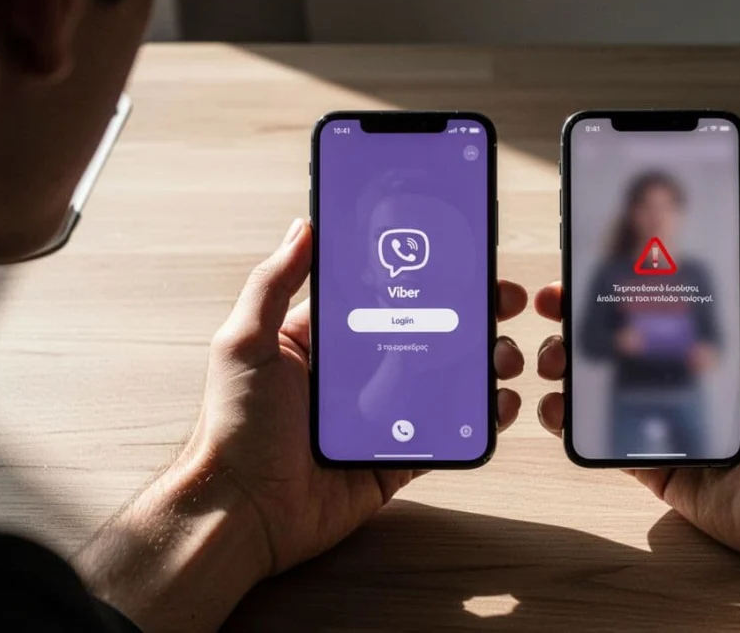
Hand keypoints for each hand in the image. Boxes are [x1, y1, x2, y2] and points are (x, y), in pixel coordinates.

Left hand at [77, 219, 526, 631]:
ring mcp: (381, 416)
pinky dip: (479, 419)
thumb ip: (273, 283)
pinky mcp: (397, 458)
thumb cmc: (233, 428)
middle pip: (427, 333)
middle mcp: (357, 373)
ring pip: (446, 381)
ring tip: (505, 355)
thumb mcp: (246, 343)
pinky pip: (447, 433)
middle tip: (503, 301)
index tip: (459, 255)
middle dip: (470, 315)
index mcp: (324, 340)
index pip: (383, 295)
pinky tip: (501, 403)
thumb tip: (303, 226)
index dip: (423, 274)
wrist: (244, 513)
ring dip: (483, 364)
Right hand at [535, 220, 739, 626]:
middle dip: (583, 320)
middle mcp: (692, 376)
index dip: (626, 281)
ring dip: (570, 366)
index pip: (665, 301)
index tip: (591, 261)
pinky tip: (556, 406)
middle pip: (625, 338)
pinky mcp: (656, 460)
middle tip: (552, 308)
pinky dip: (574, 423)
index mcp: (724, 344)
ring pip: (607, 384)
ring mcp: (670, 418)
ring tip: (551, 359)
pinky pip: (605, 437)